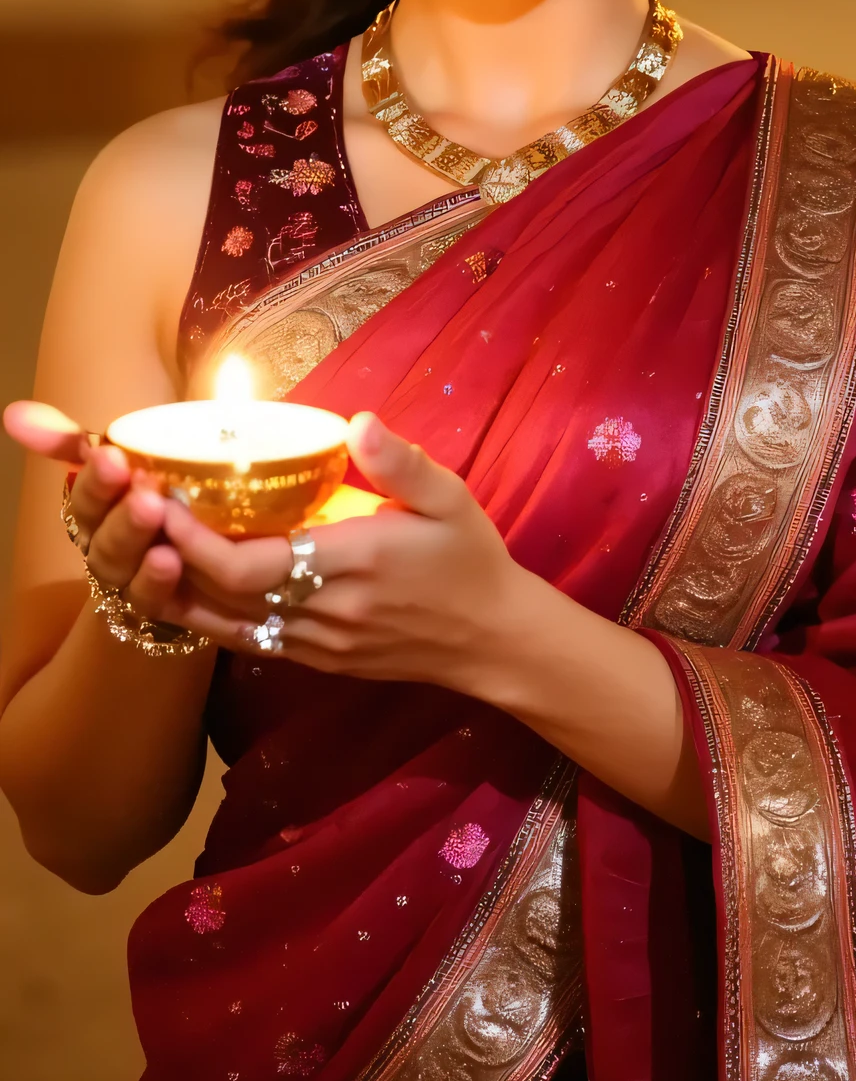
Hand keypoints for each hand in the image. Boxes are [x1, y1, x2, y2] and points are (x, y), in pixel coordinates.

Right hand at [3, 400, 183, 622]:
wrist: (205, 562)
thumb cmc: (159, 500)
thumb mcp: (128, 463)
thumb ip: (73, 440)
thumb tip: (13, 413)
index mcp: (97, 512)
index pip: (86, 496)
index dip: (94, 480)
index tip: (110, 455)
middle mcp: (105, 548)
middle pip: (102, 535)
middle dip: (119, 512)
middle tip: (145, 491)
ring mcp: (129, 581)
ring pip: (120, 566)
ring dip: (135, 541)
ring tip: (158, 517)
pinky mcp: (159, 606)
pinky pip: (150, 599)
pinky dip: (155, 580)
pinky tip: (170, 559)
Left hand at [157, 413, 527, 687]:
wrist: (493, 640)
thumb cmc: (469, 559)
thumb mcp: (450, 498)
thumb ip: (402, 462)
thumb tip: (357, 421)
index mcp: (354, 562)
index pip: (251, 566)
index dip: (196, 540)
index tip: (164, 500)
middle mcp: (326, 611)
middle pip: (223, 597)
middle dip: (172, 555)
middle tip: (137, 510)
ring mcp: (317, 643)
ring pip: (225, 626)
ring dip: (179, 589)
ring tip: (145, 545)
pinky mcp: (316, 660)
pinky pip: (246, 641)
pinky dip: (207, 615)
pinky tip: (186, 584)